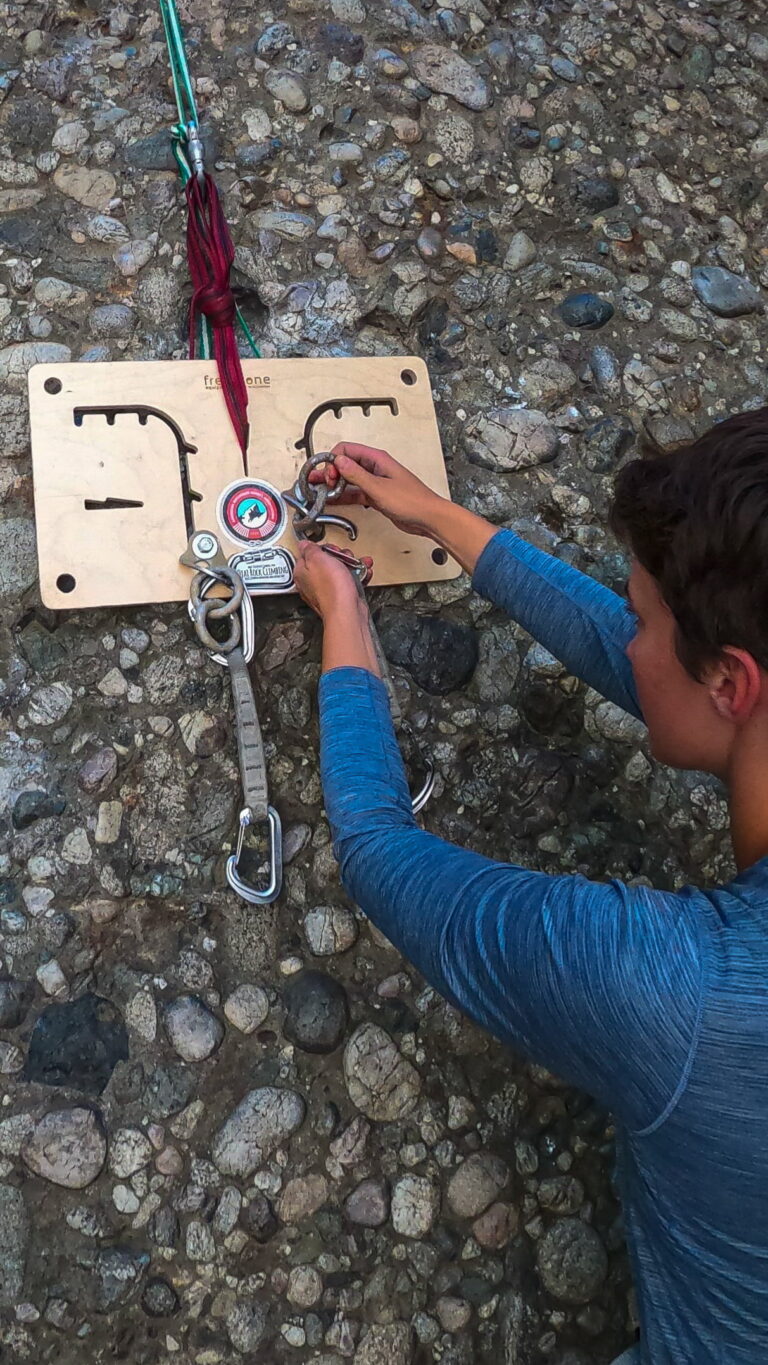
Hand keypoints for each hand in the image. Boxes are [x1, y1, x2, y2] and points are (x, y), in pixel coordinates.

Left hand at [293, 541, 371, 620]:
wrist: (347, 611)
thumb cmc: (331, 590)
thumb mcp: (318, 559)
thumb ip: (310, 549)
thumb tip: (304, 544)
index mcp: (302, 573)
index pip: (307, 554)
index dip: (321, 548)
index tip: (329, 548)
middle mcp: (312, 583)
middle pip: (325, 562)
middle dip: (339, 556)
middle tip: (344, 557)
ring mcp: (327, 591)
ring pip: (340, 571)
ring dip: (352, 564)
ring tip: (358, 563)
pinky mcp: (341, 596)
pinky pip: (350, 582)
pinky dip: (358, 576)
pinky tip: (363, 572)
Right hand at [314, 443, 445, 537]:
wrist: (427, 517)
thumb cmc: (412, 501)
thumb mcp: (379, 487)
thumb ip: (357, 475)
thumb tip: (339, 462)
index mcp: (377, 459)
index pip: (347, 450)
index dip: (334, 461)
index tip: (328, 476)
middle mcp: (375, 468)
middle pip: (345, 464)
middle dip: (330, 472)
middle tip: (320, 484)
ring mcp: (375, 482)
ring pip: (348, 480)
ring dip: (334, 485)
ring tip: (320, 492)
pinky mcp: (376, 496)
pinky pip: (355, 493)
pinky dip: (343, 496)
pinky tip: (333, 501)